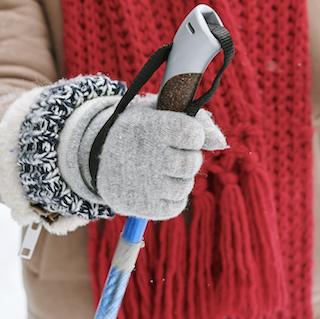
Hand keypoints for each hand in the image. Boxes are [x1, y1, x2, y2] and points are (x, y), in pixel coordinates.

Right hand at [95, 95, 225, 219]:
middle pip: (191, 163)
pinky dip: (173, 197)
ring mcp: (143, 184)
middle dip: (190, 158)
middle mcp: (145, 156)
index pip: (191, 133)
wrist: (98, 156)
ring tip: (165, 170)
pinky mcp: (141, 206)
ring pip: (185, 186)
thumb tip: (221, 143)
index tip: (185, 134)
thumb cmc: (141, 129)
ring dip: (181, 179)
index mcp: (149, 126)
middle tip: (176, 154)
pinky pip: (175, 206)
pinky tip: (160, 185)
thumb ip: (196, 119)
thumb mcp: (160, 111)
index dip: (195, 134)